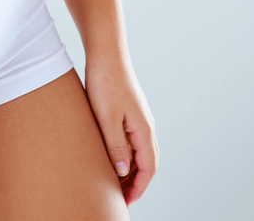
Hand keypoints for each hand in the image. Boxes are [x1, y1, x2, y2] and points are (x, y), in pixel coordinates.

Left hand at [84, 55, 158, 204]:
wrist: (106, 51)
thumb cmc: (105, 82)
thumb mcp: (107, 118)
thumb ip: (116, 146)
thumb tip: (124, 172)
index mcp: (144, 129)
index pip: (149, 168)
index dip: (139, 187)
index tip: (127, 202)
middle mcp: (145, 124)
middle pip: (147, 162)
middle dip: (136, 182)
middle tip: (120, 196)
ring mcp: (138, 116)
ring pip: (139, 150)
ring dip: (131, 168)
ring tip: (114, 180)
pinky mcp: (128, 109)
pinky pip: (132, 138)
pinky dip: (125, 152)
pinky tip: (111, 154)